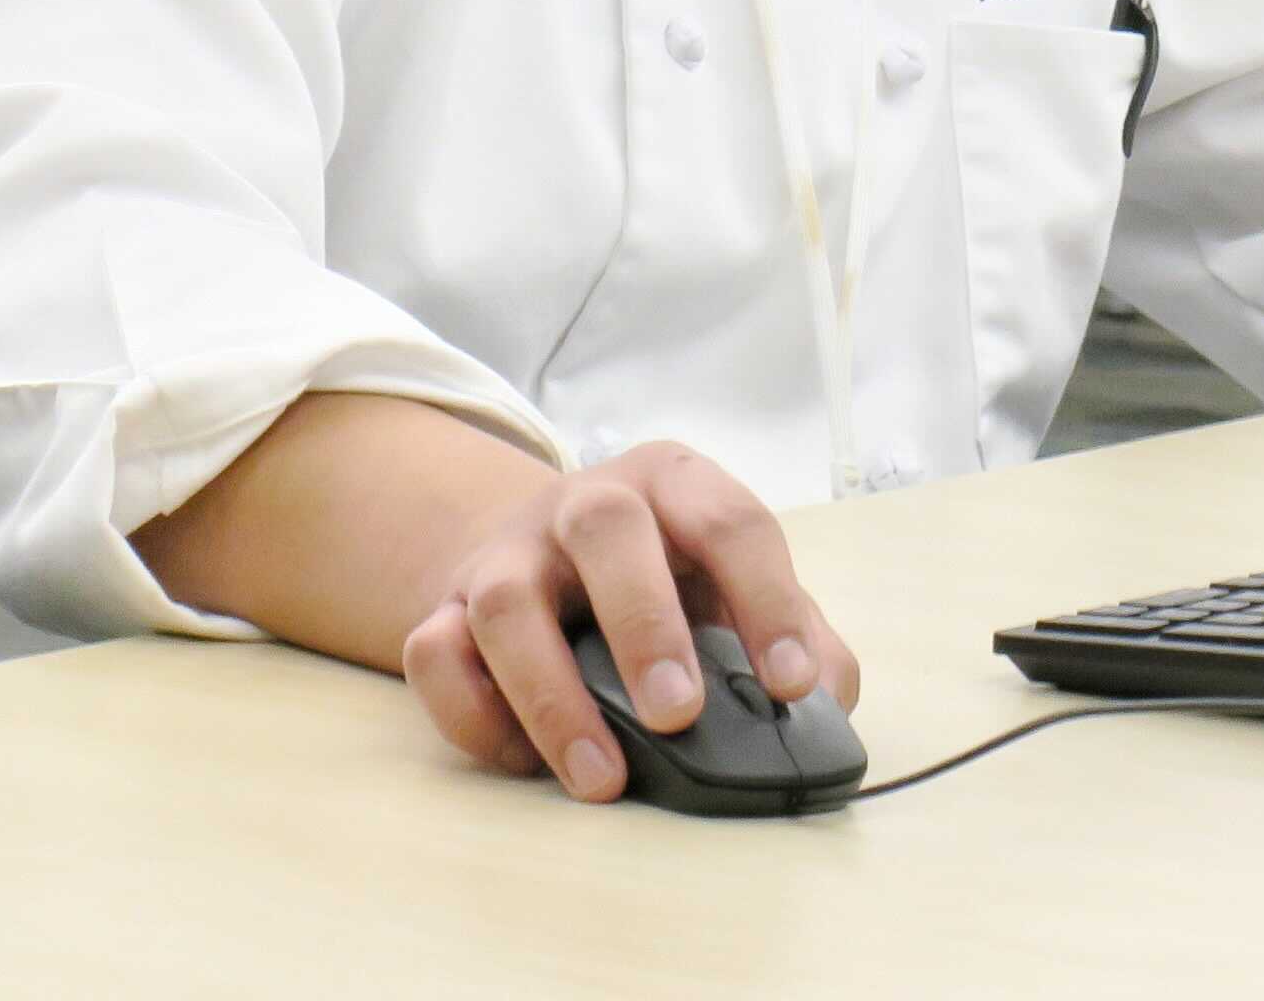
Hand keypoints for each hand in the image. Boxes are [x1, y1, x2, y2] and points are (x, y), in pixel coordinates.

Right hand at [397, 440, 863, 802]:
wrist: (543, 551)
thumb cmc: (664, 579)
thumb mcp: (734, 585)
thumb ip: (794, 633)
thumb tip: (829, 699)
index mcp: (674, 485)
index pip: (730, 521)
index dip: (767, 601)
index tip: (793, 684)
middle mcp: (586, 504)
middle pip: (605, 528)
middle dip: (644, 624)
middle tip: (679, 714)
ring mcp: (508, 553)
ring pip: (506, 602)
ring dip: (553, 696)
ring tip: (603, 778)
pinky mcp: (445, 606)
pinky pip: (434, 652)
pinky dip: (473, 714)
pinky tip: (524, 760)